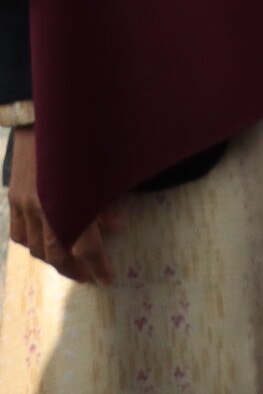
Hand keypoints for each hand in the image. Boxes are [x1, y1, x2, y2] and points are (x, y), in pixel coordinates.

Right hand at [6, 126, 109, 282]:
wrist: (44, 114)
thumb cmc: (86, 138)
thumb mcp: (105, 170)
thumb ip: (109, 201)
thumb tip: (116, 228)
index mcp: (69, 203)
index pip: (85, 248)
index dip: (98, 266)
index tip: (108, 279)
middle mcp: (44, 209)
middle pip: (57, 254)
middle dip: (75, 270)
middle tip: (90, 277)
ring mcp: (25, 204)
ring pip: (35, 248)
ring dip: (54, 260)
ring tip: (71, 265)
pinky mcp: (14, 197)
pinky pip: (20, 233)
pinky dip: (34, 244)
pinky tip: (46, 245)